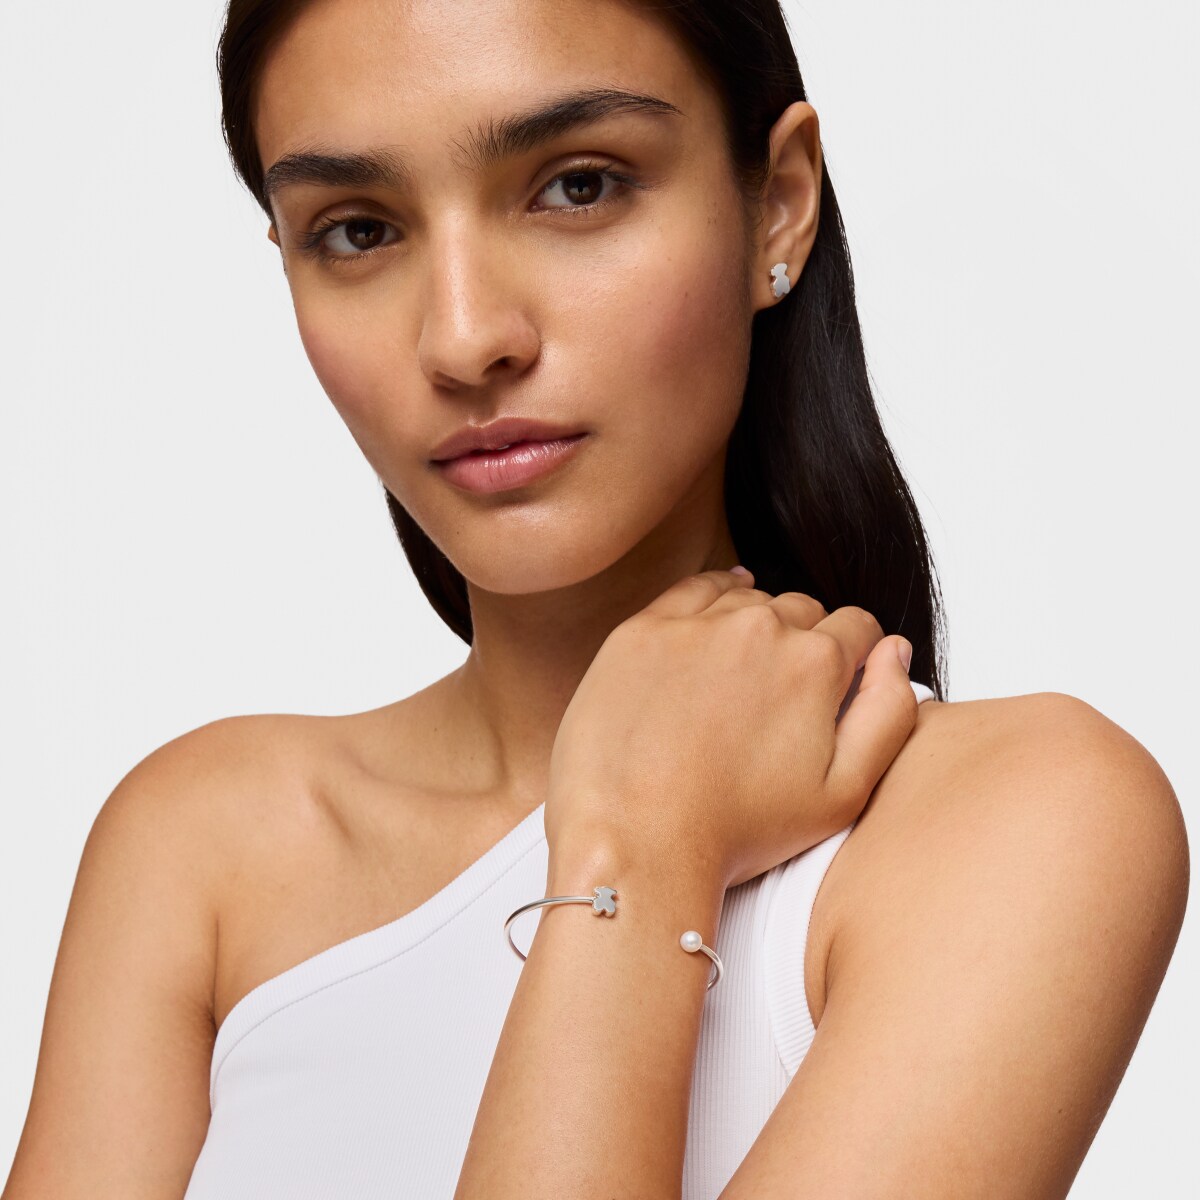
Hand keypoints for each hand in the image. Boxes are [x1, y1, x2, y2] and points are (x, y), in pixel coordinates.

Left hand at [545, 568, 916, 889]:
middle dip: (804, 643)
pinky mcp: (642, 630)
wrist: (637, 842)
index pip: (857, 627)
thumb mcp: (844, 793)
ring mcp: (694, 624)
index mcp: (814, 662)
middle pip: (802, 610)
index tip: (836, 684)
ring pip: (748, 599)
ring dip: (754, 626)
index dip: (855, 657)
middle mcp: (758, 627)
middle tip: (781, 697)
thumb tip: (895, 652)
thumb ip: (888, 714)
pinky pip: (691, 592)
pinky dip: (710, 599)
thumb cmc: (737, 830)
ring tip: (740, 679)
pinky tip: (713, 624)